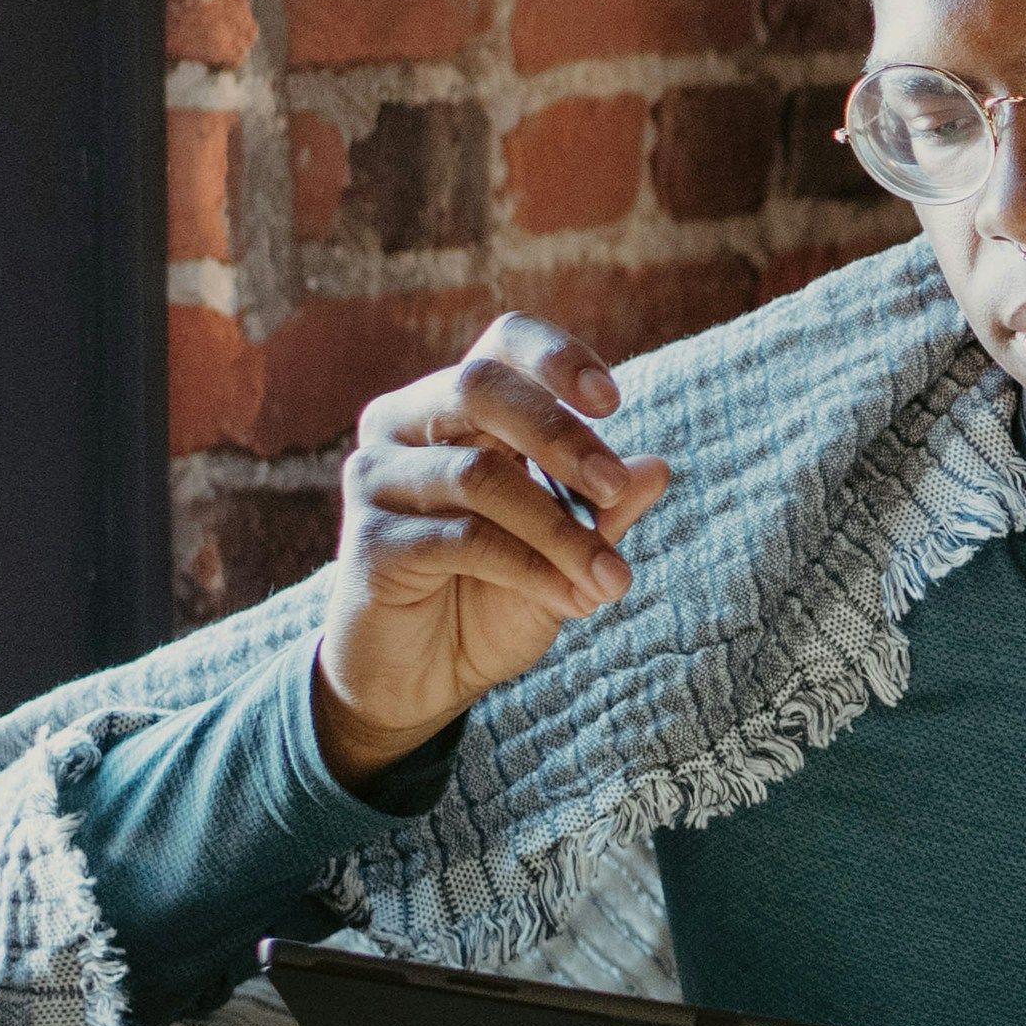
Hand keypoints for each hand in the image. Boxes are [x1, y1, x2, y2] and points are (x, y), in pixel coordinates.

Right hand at [312, 314, 678, 780]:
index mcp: (452, 407)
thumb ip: (603, 511)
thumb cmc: (490, 599)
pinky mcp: (367, 542)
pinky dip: (533, 570)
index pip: (501, 343)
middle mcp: (403, 426)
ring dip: (560, 529)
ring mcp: (376, 480)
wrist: (418, 681)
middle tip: (615, 486)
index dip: (556, 356)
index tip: (614, 401)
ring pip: (479, 474)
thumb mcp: (564, 552)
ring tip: (613, 580)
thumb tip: (657, 468)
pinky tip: (574, 603)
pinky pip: (463, 540)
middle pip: (479, 386)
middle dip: (561, 434)